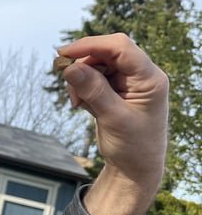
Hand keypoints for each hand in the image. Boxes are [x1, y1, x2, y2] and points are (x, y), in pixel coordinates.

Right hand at [57, 33, 168, 214]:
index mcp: (149, 78)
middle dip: (83, 64)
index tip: (65, 54)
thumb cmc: (132, 147)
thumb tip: (70, 67)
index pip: (120, 47)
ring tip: (78, 103)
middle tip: (66, 82)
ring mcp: (127, 82)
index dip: (92, 45)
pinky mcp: (114, 90)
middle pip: (106, 53)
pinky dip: (82, 87)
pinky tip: (82, 105)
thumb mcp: (113, 119)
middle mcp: (140, 75)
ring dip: (80, 79)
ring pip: (96, 64)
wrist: (134, 169)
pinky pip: (92, 77)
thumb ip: (94, 91)